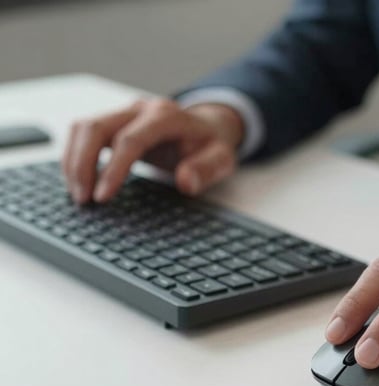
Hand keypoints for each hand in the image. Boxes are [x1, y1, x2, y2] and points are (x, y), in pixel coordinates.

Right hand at [62, 98, 244, 203]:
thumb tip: (186, 182)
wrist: (206, 126)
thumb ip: (206, 169)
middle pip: (96, 128)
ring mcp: (124, 112)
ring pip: (83, 128)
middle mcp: (140, 109)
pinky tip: (78, 181)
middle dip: (83, 165)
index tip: (102, 197)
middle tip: (83, 199)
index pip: (130, 140)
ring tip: (78, 195)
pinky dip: (74, 156)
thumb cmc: (210, 144)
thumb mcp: (221, 158)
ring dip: (73, 161)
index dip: (113, 169)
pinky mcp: (113, 121)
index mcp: (166, 116)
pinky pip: (82, 133)